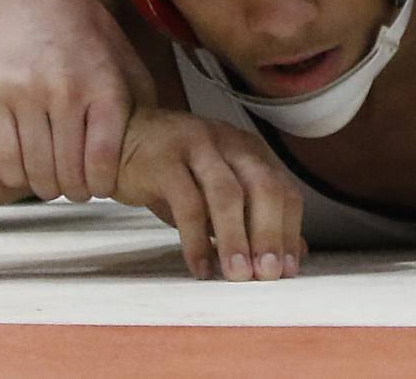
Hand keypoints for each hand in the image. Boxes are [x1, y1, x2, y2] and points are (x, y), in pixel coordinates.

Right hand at [0, 0, 155, 202]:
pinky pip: (2, 157)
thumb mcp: (125, 62)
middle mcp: (67, 93)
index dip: (103, 184)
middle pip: (68, 169)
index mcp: (105, 88)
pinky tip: (25, 172)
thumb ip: (139, 101)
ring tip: (53, 184)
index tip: (102, 188)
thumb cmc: (87, 38)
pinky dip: (15, 175)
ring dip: (46, 187)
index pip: (103, 157)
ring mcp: (27, 95)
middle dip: (76, 190)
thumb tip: (154, 144)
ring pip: (35, 168)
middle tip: (77, 190)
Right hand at [116, 109, 305, 280]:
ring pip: (227, 194)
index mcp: (251, 151)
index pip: (284, 190)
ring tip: (238, 275)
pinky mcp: (164, 160)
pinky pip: (186, 202)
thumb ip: (254, 219)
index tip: (287, 271)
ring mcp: (198, 147)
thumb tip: (296, 252)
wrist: (120, 140)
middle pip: (263, 188)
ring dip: (236, 238)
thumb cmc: (175, 173)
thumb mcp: (218, 195)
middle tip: (268, 275)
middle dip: (270, 234)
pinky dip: (195, 239)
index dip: (290, 231)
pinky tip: (200, 267)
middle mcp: (231, 143)